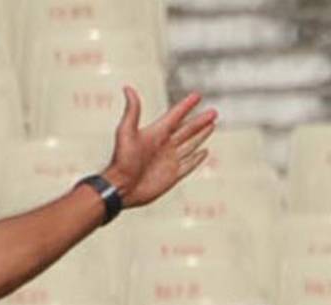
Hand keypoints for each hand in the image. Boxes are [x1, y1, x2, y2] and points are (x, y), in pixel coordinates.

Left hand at [102, 87, 216, 207]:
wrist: (120, 187)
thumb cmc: (121, 160)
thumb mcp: (126, 132)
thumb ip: (132, 110)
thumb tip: (127, 88)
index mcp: (155, 133)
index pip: (175, 116)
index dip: (186, 106)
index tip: (197, 96)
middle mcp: (163, 145)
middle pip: (187, 130)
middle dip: (200, 121)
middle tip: (213, 112)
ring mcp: (169, 160)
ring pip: (190, 144)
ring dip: (201, 135)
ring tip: (212, 125)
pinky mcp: (172, 175)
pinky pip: (189, 164)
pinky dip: (197, 158)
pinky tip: (204, 151)